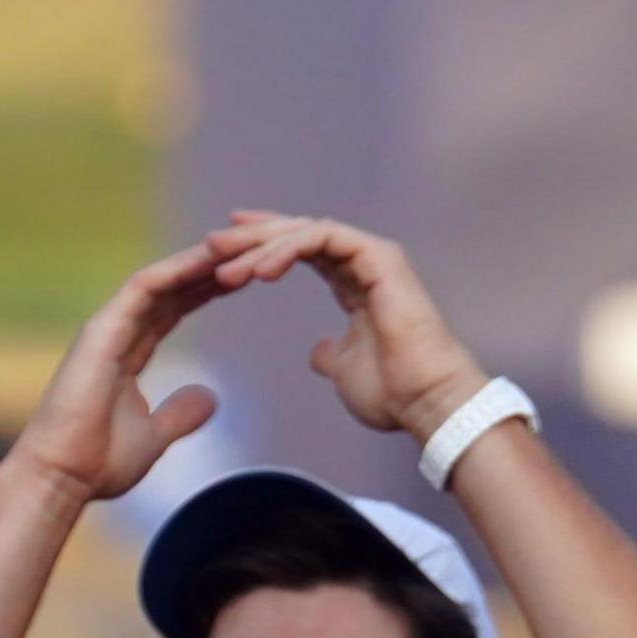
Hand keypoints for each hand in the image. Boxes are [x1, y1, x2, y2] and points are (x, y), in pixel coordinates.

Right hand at [6, 244, 232, 503]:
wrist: (62, 477)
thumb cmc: (97, 463)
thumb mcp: (154, 437)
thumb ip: (180, 414)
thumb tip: (210, 396)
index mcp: (124, 356)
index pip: (171, 310)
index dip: (206, 291)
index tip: (243, 277)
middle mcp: (114, 334)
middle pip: (169, 289)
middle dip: (208, 268)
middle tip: (250, 247)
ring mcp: (106, 328)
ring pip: (159, 280)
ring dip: (199, 260)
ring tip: (240, 243)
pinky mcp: (102, 330)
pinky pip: (144, 287)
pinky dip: (178, 269)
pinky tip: (211, 258)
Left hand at [206, 211, 486, 438]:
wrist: (426, 405)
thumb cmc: (392, 392)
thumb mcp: (344, 369)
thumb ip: (330, 354)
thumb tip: (317, 352)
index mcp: (353, 283)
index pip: (300, 248)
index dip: (260, 243)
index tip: (220, 247)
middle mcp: (364, 263)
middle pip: (297, 234)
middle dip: (250, 239)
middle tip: (210, 247)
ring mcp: (374, 257)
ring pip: (307, 232)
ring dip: (261, 246)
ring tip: (224, 268)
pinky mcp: (381, 259)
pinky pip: (325, 239)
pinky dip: (289, 250)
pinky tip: (260, 272)